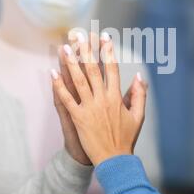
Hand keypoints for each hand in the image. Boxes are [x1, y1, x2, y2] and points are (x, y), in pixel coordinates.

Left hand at [51, 33, 147, 165]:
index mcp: (117, 97)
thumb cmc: (126, 138)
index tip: (104, 35)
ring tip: (65, 47)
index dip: (108, 51)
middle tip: (79, 34)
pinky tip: (52, 73)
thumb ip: (139, 95)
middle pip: (93, 70)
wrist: (114, 159)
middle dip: (86, 50)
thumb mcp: (138, 116)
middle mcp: (103, 99)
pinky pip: (66, 99)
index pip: (112, 69)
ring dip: (71, 63)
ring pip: (78, 80)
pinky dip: (59, 86)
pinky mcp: (78, 118)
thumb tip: (140, 76)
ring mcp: (89, 108)